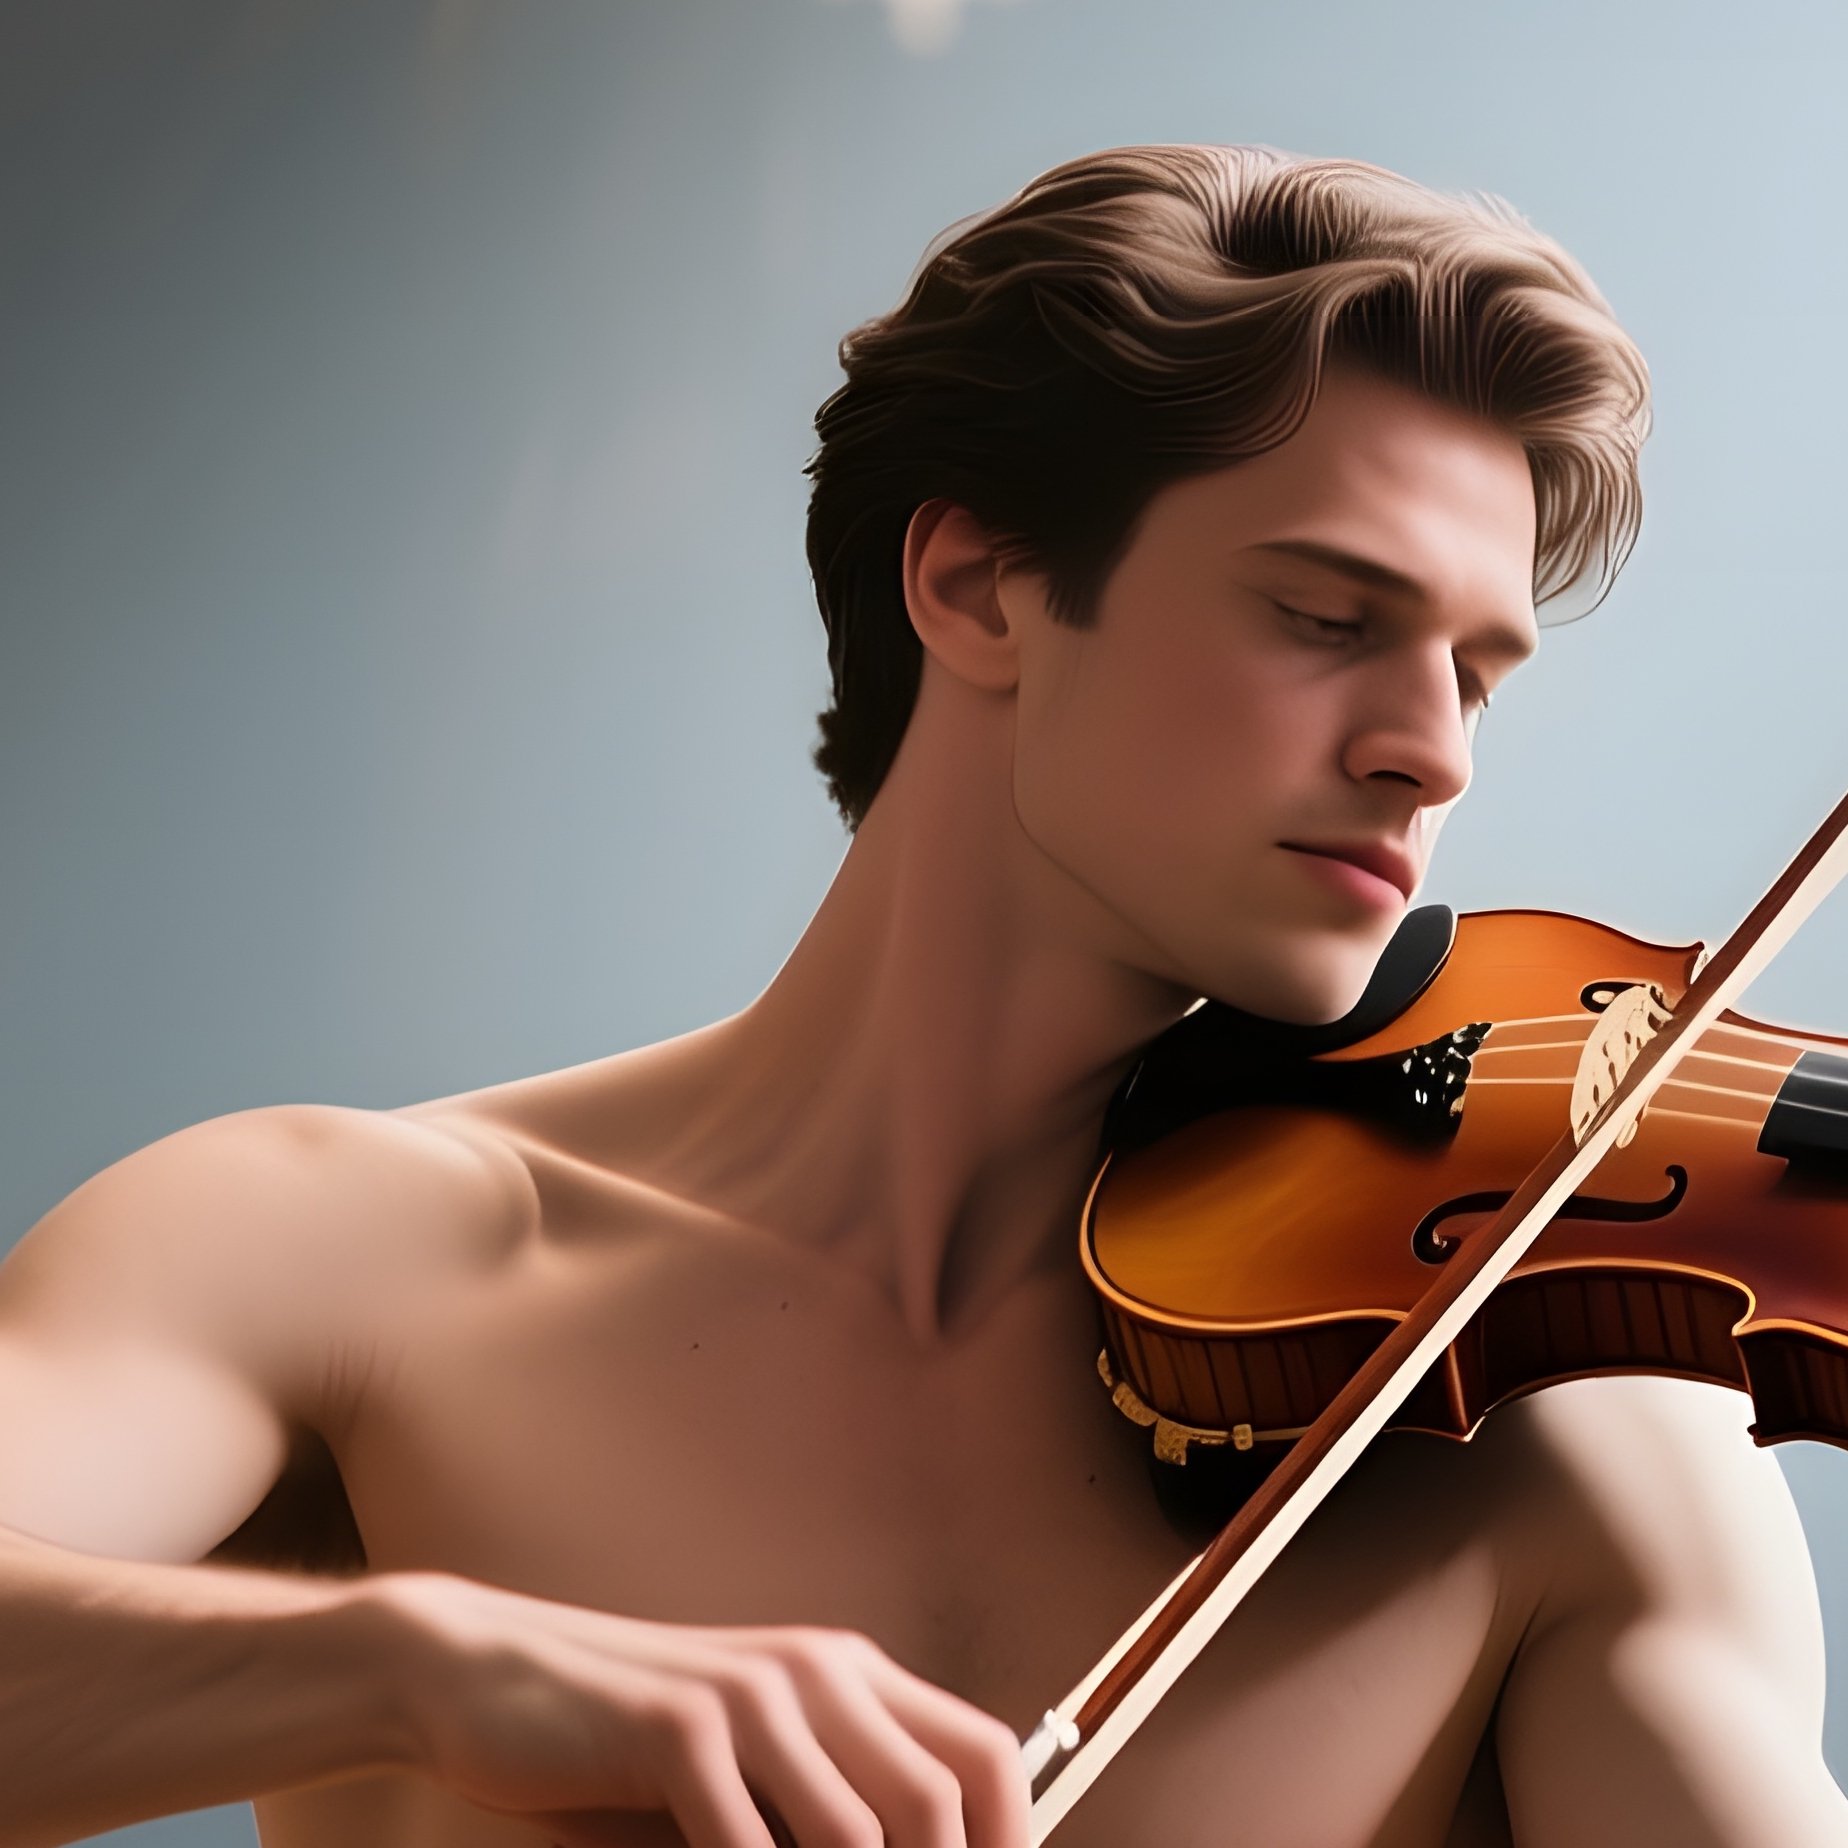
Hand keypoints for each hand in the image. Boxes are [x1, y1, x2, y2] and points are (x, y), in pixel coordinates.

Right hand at [380, 1570, 1032, 1846]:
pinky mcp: (676, 1728)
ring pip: (857, 1833)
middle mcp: (817, 1671)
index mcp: (849, 1675)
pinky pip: (744, 1844)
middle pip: (938, 1802)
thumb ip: (825, 1811)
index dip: (1012, 1839)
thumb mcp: (749, 1770)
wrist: (495, 1672)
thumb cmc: (629, 1748)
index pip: (984, 1755)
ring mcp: (749, 1696)